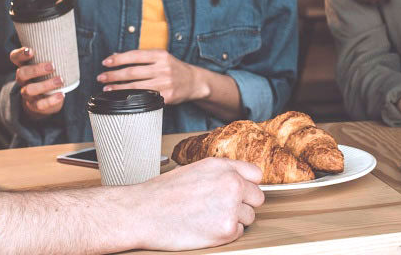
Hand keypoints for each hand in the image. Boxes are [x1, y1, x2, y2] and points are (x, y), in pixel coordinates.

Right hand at [9, 46, 66, 116]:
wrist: (44, 101)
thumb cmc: (48, 76)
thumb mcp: (47, 64)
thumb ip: (53, 54)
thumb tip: (70, 40)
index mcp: (24, 66)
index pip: (15, 57)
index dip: (20, 54)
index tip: (31, 50)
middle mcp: (23, 80)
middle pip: (21, 74)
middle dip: (36, 69)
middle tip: (52, 66)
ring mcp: (27, 93)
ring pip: (30, 90)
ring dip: (45, 85)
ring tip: (60, 80)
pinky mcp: (34, 105)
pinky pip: (40, 104)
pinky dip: (51, 100)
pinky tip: (61, 95)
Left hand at [100, 49, 208, 104]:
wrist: (194, 81)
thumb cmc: (173, 68)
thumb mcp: (160, 57)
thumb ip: (141, 57)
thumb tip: (116, 56)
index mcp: (160, 55)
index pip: (134, 56)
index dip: (118, 59)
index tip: (105, 63)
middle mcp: (163, 68)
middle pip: (132, 72)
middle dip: (114, 75)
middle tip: (101, 77)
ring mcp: (165, 83)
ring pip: (136, 86)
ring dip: (118, 88)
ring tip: (107, 88)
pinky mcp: (166, 96)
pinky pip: (144, 97)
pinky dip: (131, 97)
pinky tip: (122, 97)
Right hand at [127, 158, 264, 249]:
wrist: (143, 212)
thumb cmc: (163, 193)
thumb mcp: (196, 170)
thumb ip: (221, 173)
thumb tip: (240, 181)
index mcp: (223, 166)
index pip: (256, 175)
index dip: (247, 185)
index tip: (240, 193)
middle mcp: (232, 183)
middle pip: (257, 198)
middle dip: (243, 204)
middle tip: (221, 209)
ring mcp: (231, 207)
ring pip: (249, 217)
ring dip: (234, 220)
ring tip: (208, 218)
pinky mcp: (226, 230)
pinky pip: (238, 233)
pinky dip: (225, 234)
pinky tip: (206, 228)